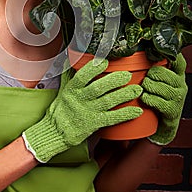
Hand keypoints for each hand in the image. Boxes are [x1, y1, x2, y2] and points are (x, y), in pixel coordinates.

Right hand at [23, 59, 142, 162]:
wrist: (55, 132)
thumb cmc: (59, 111)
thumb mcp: (61, 91)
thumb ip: (68, 75)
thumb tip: (71, 58)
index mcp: (71, 90)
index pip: (82, 77)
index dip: (93, 69)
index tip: (104, 61)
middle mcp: (80, 100)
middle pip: (98, 88)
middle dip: (114, 80)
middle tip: (127, 75)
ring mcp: (88, 112)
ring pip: (108, 101)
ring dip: (124, 95)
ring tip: (137, 89)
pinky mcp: (94, 124)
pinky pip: (112, 118)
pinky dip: (125, 114)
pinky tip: (136, 110)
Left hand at [141, 53, 187, 145]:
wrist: (162, 124)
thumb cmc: (158, 98)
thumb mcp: (160, 82)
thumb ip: (155, 69)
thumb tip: (139, 53)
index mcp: (178, 75)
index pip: (178, 61)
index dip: (170, 55)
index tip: (157, 52)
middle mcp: (181, 85)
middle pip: (160, 72)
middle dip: (148, 75)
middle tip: (146, 80)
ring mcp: (178, 98)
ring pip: (156, 86)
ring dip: (146, 87)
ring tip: (144, 89)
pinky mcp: (172, 110)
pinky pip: (155, 100)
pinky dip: (147, 98)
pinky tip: (144, 98)